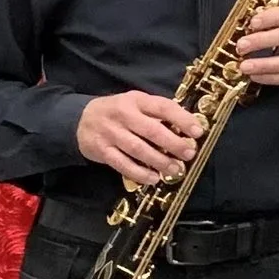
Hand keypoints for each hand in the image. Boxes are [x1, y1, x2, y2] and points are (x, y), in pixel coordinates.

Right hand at [78, 91, 204, 187]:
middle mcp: (123, 115)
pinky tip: (153, 178)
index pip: (163, 107)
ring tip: (175, 169)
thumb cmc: (118, 112)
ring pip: (138, 149)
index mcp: (136, 100)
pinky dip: (139, 173)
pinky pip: (122, 164)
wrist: (80, 119)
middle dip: (174, 144)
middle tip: (189, 154)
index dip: (182, 119)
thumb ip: (157, 113)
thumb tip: (187, 128)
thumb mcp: (136, 103)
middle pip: (152, 131)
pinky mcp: (102, 150)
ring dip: (160, 161)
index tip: (198, 132)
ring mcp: (111, 133)